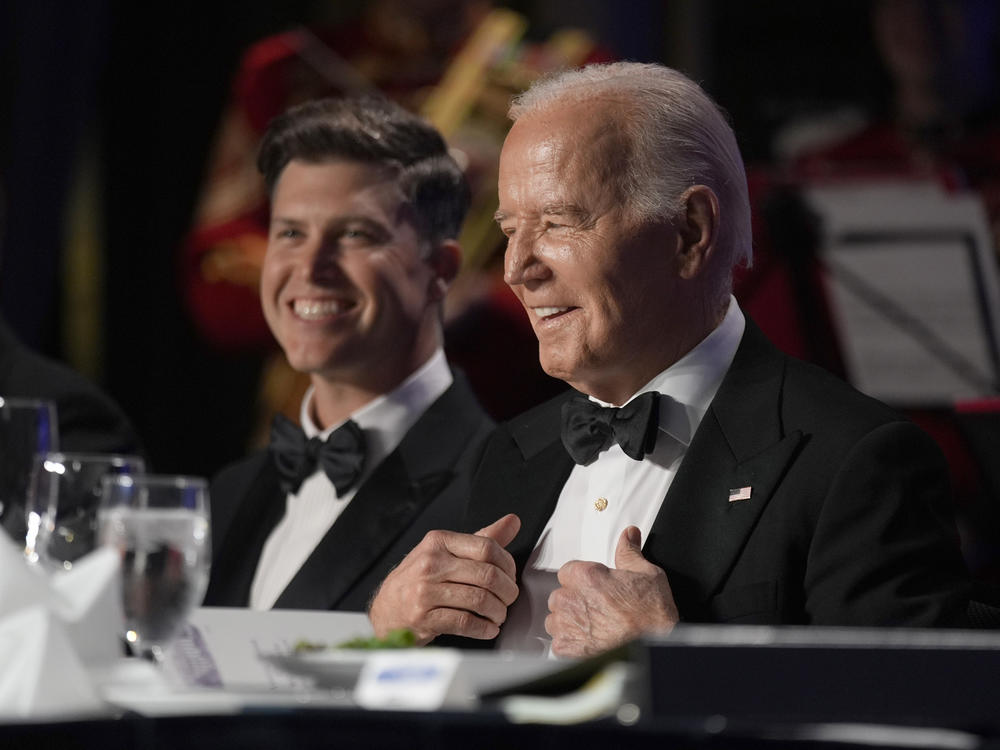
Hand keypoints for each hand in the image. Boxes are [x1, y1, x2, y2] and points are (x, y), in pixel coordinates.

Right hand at [368, 514, 520, 643]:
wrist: (387, 609)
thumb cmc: (420, 579)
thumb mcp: (447, 552)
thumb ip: (482, 538)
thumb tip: (512, 521)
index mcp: (439, 542)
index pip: (486, 547)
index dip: (508, 564)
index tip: (510, 576)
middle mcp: (430, 564)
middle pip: (487, 575)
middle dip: (507, 591)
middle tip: (509, 599)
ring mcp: (425, 591)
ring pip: (479, 600)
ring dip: (498, 612)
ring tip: (498, 615)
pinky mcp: (423, 618)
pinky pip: (465, 622)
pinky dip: (484, 629)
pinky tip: (488, 628)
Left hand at [546, 526, 678, 656]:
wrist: (655, 646)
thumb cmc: (651, 615)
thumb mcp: (646, 573)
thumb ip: (629, 552)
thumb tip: (628, 535)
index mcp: (585, 576)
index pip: (567, 571)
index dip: (582, 580)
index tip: (593, 588)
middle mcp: (571, 599)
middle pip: (560, 596)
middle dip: (575, 601)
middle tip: (598, 608)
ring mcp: (567, 625)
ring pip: (556, 620)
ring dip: (569, 622)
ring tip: (594, 626)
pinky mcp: (568, 648)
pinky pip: (559, 643)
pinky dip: (571, 643)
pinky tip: (590, 642)